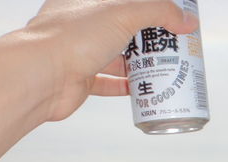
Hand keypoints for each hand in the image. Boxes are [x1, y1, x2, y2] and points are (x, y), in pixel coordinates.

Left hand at [26, 0, 198, 121]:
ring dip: (140, 62)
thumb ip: (159, 11)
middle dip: (149, 37)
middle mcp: (82, 22)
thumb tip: (187, 20)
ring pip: (116, 56)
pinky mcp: (80, 78)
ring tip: (165, 68)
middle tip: (173, 45)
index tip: (172, 16)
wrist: (41, 76)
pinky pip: (107, 82)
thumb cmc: (72, 37)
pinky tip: (143, 88)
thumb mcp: (124, 12)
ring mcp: (80, 51)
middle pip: (123, 27)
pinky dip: (126, 86)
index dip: (150, 6)